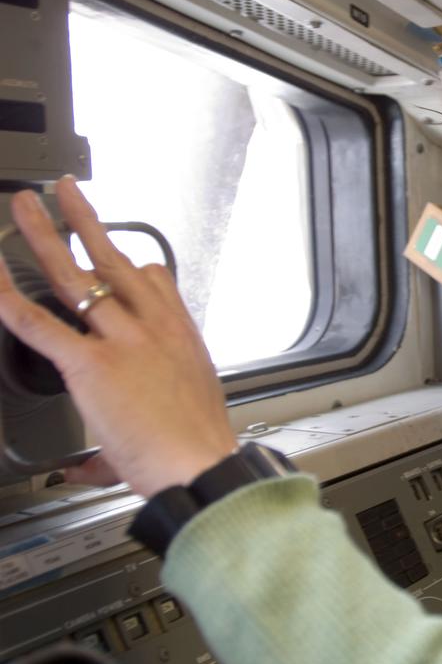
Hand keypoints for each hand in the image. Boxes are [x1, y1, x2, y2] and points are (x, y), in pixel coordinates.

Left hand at [0, 177, 238, 497]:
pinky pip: (38, 323)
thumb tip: (84, 470)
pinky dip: (8, 296)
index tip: (116, 252)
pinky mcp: (89, 364)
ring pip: (74, 275)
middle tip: (66, 194)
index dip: (130, 262)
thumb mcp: (177, 421)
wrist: (200, 465)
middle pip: (112, 259)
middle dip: (84, 222)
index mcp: (179, 334)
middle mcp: (152, 327)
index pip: (154, 280)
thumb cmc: (197, 447)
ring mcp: (121, 341)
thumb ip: (120, 438)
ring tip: (25, 206)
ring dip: (43, 234)